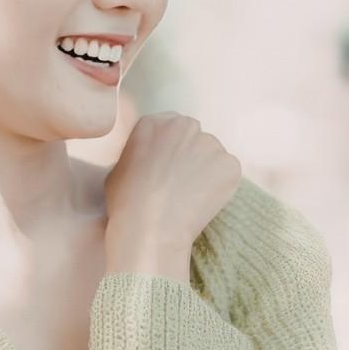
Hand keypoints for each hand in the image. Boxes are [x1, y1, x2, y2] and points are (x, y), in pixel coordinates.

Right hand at [103, 112, 241, 282]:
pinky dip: (221, 188)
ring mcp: (210, 143)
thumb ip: (140, 154)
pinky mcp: (229, 164)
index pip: (171, 129)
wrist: (149, 227)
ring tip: (190, 199)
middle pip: (195, 139)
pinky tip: (202, 204)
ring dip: (206, 172)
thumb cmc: (126, 204)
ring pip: (213, 156)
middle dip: (191, 158)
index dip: (170, 152)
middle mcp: (185, 125)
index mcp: (155, 122)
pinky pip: (228, 174)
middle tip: (181, 186)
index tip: (167, 170)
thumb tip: (150, 162)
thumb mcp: (119, 168)